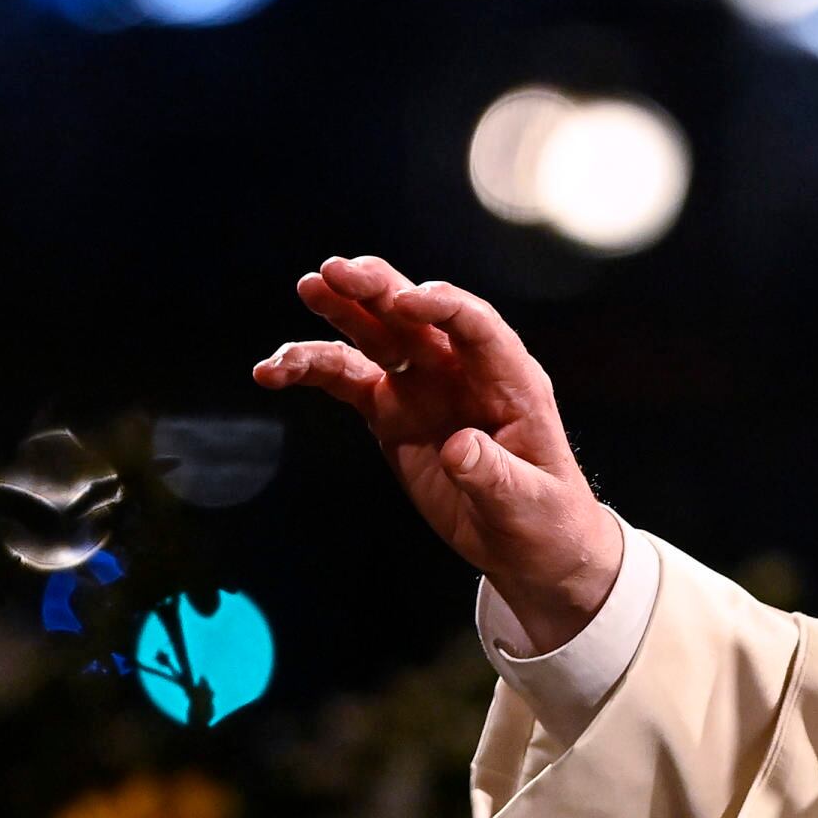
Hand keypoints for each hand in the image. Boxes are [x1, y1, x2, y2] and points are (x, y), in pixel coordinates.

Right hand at [255, 256, 621, 649]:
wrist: (527, 545)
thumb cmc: (544, 517)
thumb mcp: (529, 502)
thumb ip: (493, 474)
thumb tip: (459, 449)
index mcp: (508, 378)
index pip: (475, 325)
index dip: (442, 307)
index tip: (405, 303)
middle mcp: (460, 370)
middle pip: (415, 316)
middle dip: (378, 288)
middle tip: (336, 271)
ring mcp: (421, 387)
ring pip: (375, 336)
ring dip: (341, 309)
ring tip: (308, 288)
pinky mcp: (390, 412)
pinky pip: (346, 381)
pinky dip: (311, 371)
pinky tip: (273, 371)